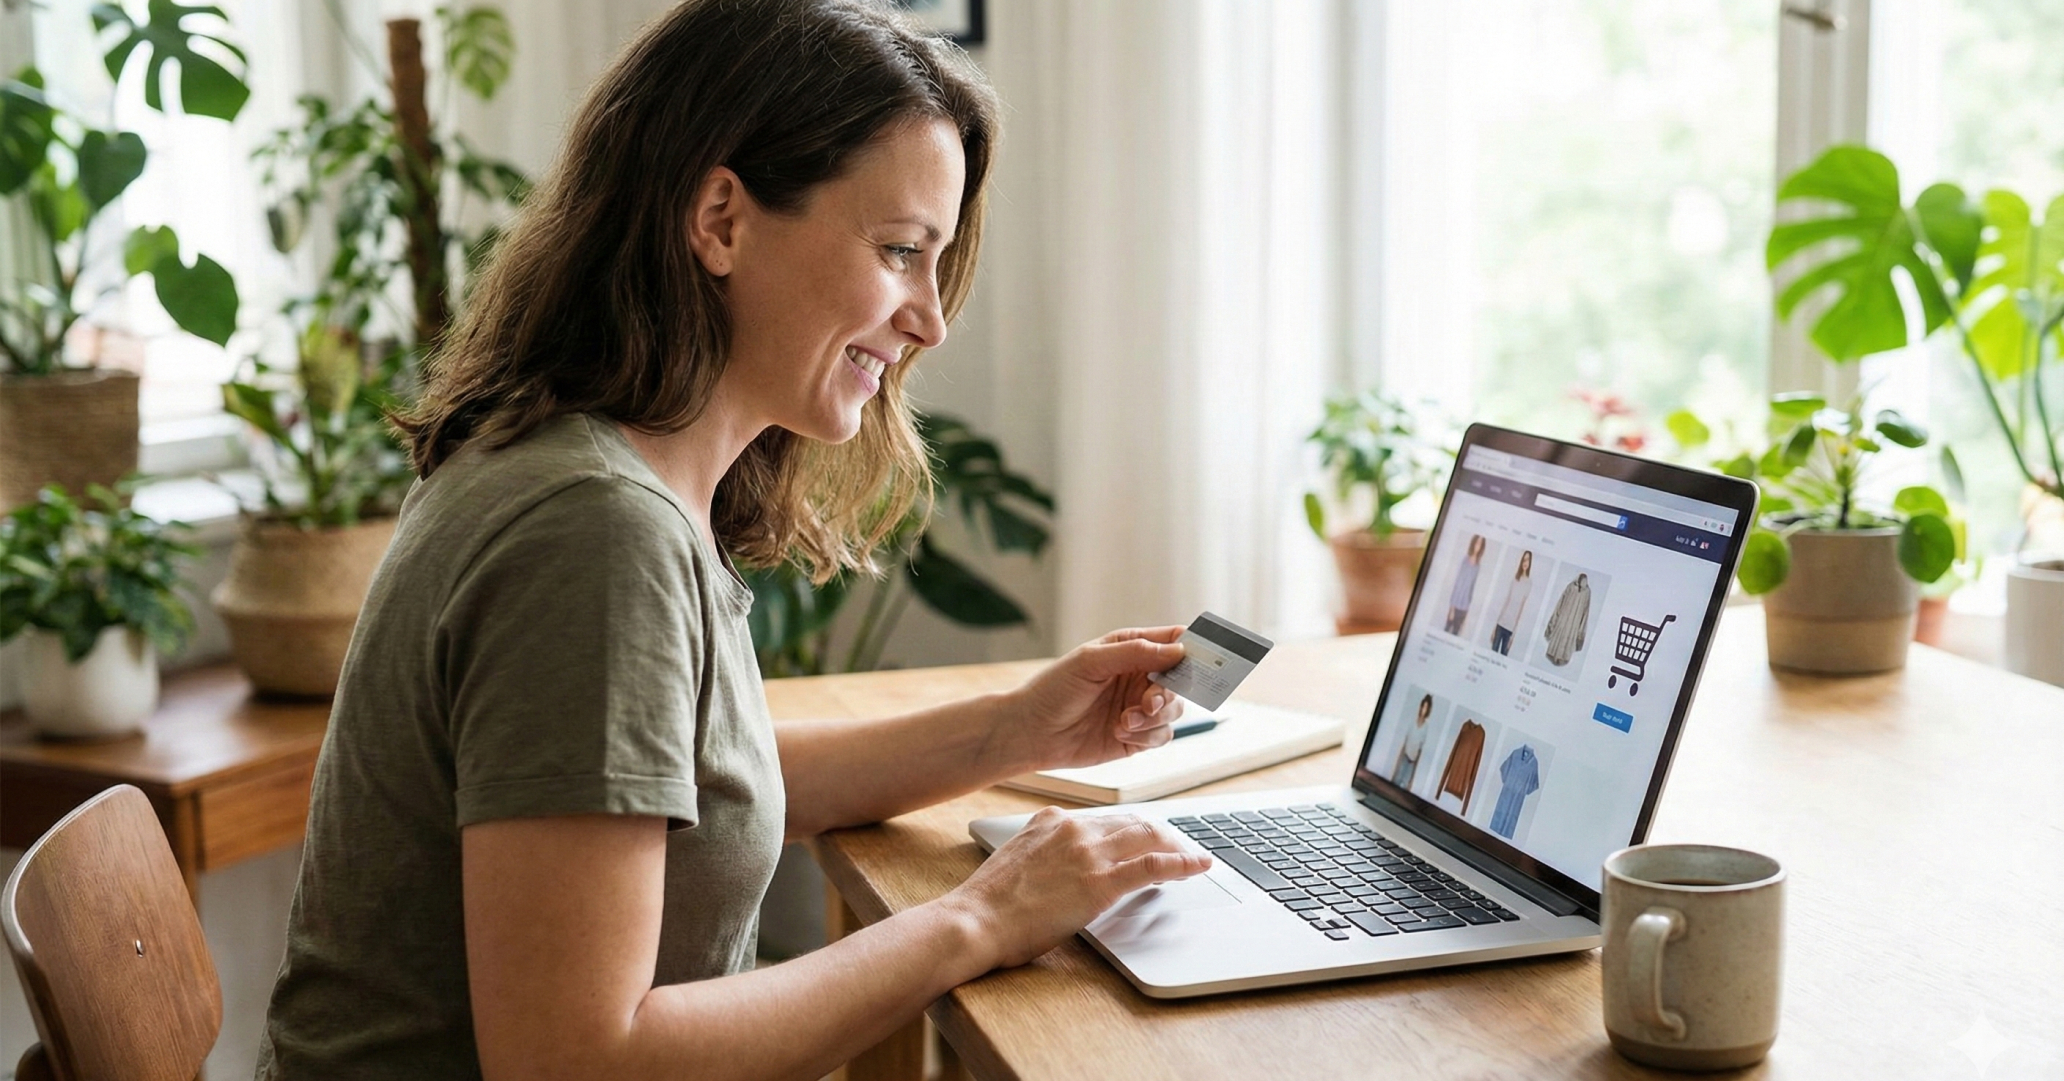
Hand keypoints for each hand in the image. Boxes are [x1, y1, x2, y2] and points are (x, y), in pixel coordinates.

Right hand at [945, 808, 1212, 968]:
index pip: (1104, 819)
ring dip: (1176, 846)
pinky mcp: (1099, 883)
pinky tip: (1199, 866)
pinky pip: (1153, 866)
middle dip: (1160, 835)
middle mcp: (1073, 829)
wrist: (975, 921)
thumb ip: (1043, 853)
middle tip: (1177, 848)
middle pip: (1132, 823)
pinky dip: (1182, 863)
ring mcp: (1088, 854)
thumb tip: (1061, 867)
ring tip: (1192, 858)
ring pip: (1148, 838)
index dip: (1130, 831)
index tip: (1143, 839)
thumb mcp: (1016, 861)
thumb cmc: (989, 903)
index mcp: (1051, 821)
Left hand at [988, 626, 1187, 771]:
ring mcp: (1139, 707)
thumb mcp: (1091, 661)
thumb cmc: (1053, 689)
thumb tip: (1179, 649)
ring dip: (1155, 717)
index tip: (1205, 659)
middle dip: (1168, 693)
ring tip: (1125, 720)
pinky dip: (1147, 735)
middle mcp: (1139, 676)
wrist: (1031, 732)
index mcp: (1131, 648)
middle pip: (1181, 680)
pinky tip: (1121, 731)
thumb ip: (1137, 652)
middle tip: (1149, 703)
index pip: (1175, 641)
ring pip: (1175, 710)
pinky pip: (1162, 735)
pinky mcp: (1137, 736)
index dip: (1194, 647)